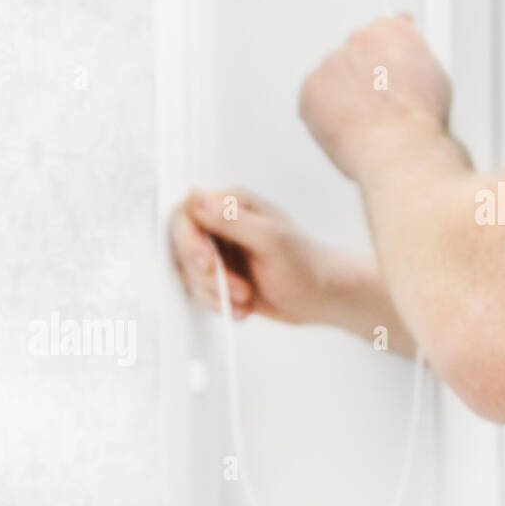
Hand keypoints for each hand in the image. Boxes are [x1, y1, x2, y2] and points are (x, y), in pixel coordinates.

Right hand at [170, 186, 349, 325]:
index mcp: (232, 204)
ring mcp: (218, 252)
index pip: (187, 214)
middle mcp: (220, 224)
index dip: (190, 241)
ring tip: (247, 299)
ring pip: (188, 274)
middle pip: (182, 247)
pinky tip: (244, 308)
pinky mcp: (218, 276)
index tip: (209, 265)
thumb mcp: (271, 239)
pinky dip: (218, 304)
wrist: (322, 297)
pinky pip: (198, 292)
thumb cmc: (307, 265)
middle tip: (239, 290)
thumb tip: (196, 197)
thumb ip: (232, 219)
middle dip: (207, 275)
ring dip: (215, 293)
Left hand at [298, 14, 451, 179]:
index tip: (384, 76)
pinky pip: (312, 98)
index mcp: (391, 30)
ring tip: (364, 120)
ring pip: (331, 76)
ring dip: (341, 94)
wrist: (397, 145)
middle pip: (353, 53)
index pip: (379, 33)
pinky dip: (322, 113)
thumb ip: (412, 58)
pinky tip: (346, 126)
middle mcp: (359, 39)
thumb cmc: (418, 119)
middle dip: (360, 76)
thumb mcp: (434, 77)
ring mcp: (331, 63)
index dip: (382, 59)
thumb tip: (407, 57)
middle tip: (376, 105)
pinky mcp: (310, 89)